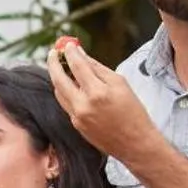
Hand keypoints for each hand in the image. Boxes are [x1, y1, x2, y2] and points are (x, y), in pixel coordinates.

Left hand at [47, 38, 159, 162]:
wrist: (135, 143)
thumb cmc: (133, 112)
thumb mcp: (120, 85)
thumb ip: (98, 69)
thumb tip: (82, 55)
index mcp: (98, 93)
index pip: (78, 66)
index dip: (71, 53)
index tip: (68, 45)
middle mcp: (83, 105)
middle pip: (59, 79)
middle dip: (54, 63)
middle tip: (53, 53)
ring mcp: (77, 117)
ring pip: (59, 92)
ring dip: (57, 77)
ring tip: (60, 66)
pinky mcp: (75, 125)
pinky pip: (65, 103)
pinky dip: (65, 91)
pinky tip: (69, 84)